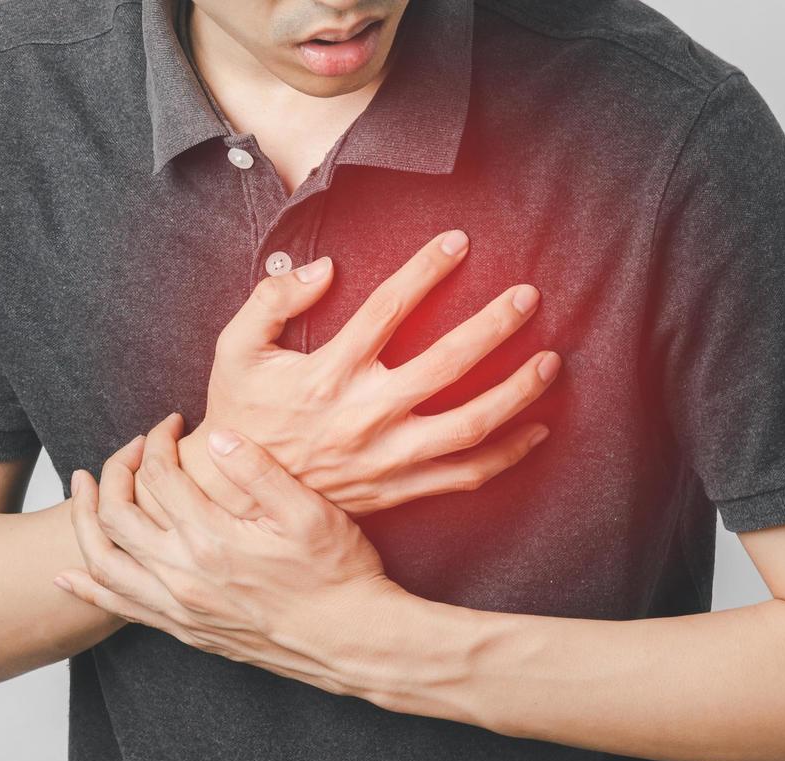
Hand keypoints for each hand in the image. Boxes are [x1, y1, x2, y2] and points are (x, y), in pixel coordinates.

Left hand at [58, 411, 399, 699]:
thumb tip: (215, 435)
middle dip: (115, 471)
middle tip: (133, 449)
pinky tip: (68, 572)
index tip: (171, 424)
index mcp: (212, 539)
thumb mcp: (309, 512)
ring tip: (81, 490)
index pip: (159, 476)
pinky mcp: (185, 630)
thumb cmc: (339, 575)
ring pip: (104, 562)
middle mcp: (184, 576)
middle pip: (117, 514)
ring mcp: (180, 608)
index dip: (158, 441)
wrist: (352, 643)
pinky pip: (120, 608)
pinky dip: (87, 587)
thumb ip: (257, 470)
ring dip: (85, 521)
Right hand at [143, 231, 557, 523]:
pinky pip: (463, 476)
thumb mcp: (234, 349)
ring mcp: (383, 458)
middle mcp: (362, 416)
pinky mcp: (395, 490)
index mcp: (326, 375)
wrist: (234, 495)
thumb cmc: (239, 412)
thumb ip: (271, 300)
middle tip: (528, 296)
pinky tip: (536, 429)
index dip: (425, 270)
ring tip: (550, 362)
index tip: (459, 241)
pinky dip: (506, 456)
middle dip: (493, 327)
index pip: (386, 310)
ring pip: (467, 426)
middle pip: (445, 365)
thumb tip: (324, 269)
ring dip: (515, 393)